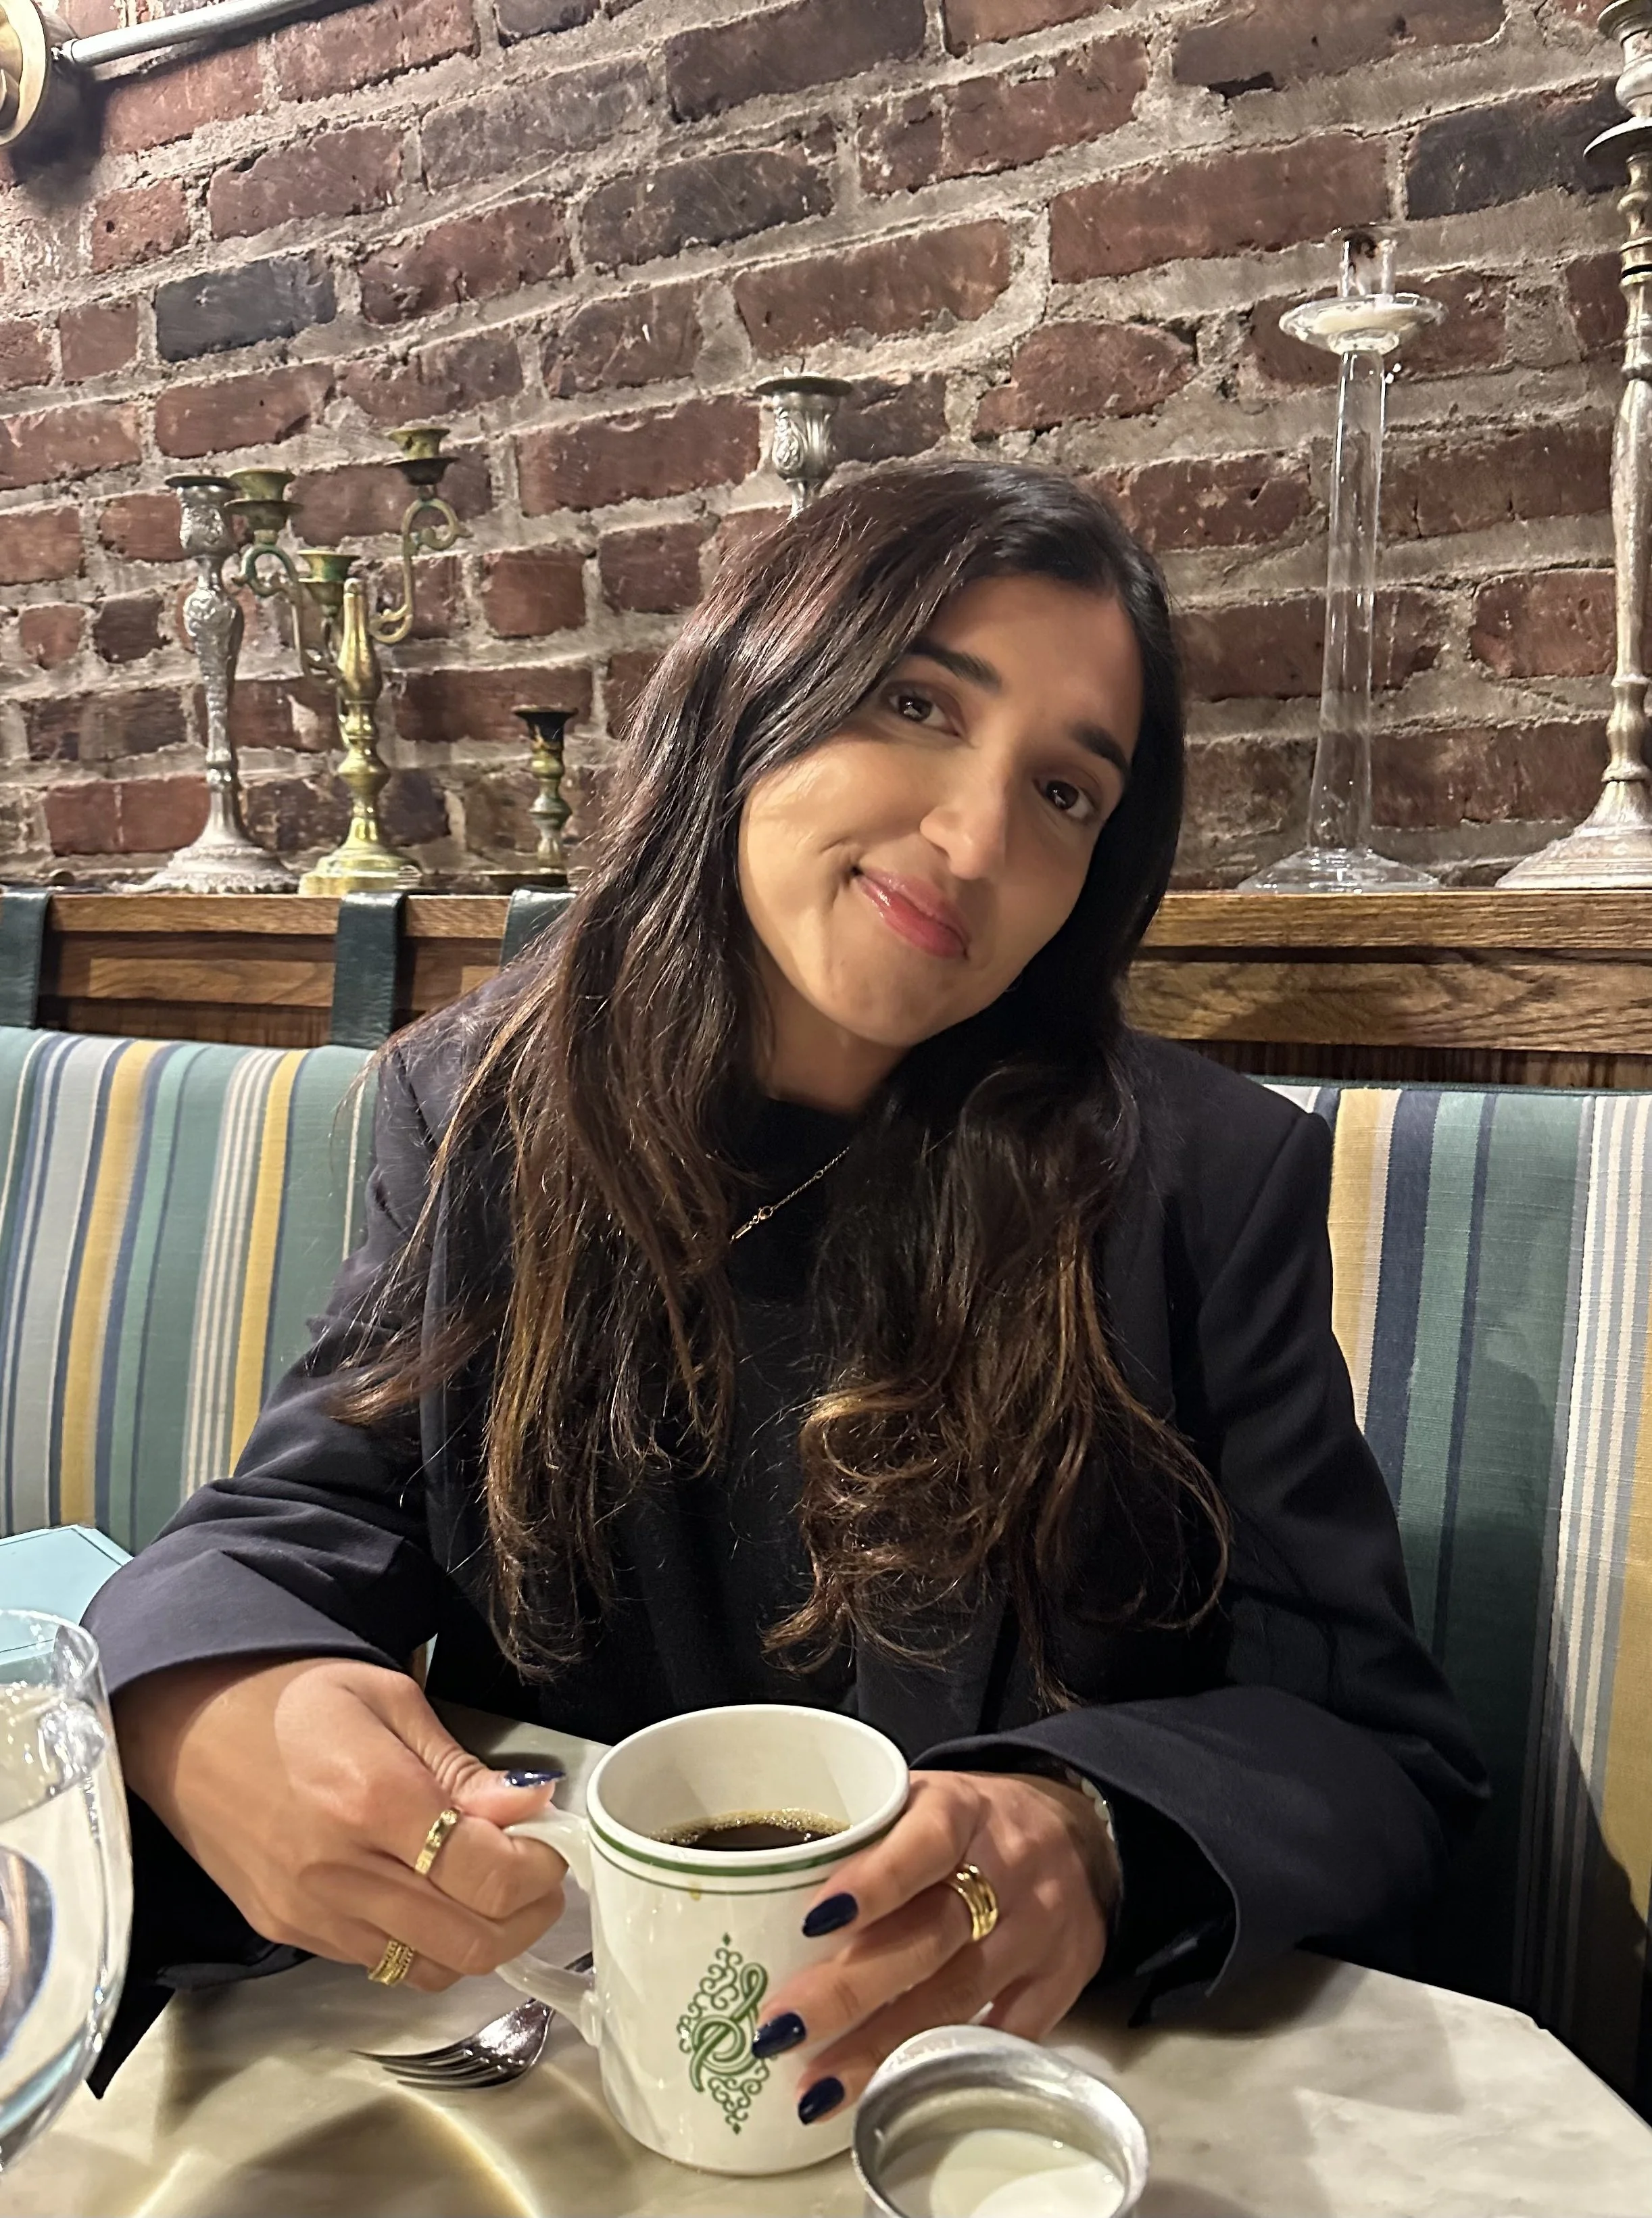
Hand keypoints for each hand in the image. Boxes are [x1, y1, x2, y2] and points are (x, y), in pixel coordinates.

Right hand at [115, 1654, 570, 1991]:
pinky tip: (433, 1899)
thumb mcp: (390, 1701)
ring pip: (431, 1968)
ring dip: (482, 1940)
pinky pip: (383, 1965)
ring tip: (492, 1892)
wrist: (189, 1726)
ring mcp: (311, 1913)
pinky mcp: (288, 1933)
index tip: (550, 1844)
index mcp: (371, 1799)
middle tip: (539, 1877)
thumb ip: (462, 1767)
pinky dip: (427, 1945)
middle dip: (526, 1915)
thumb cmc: (296, 1697)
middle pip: (470, 1940)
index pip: (486, 1875)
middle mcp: (340, 1871)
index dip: (539, 1869)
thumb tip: (530, 1807)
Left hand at [749, 1768, 1114, 2127]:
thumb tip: (764, 1896)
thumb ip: (862, 1839)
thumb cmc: (969, 1821)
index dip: (872, 1882)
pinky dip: (943, 2068)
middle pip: (930, 1937)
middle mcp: (1007, 1870)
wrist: (1077, 1833)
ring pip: (958, 1998)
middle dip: (849, 1991)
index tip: (811, 1922)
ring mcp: (1037, 1932)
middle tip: (780, 2030)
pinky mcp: (1060, 1983)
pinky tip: (888, 2093)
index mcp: (963, 1811)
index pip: (923, 1844)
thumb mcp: (920, 1801)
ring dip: (880, 2048)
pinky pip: (1002, 2038)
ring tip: (815, 2086)